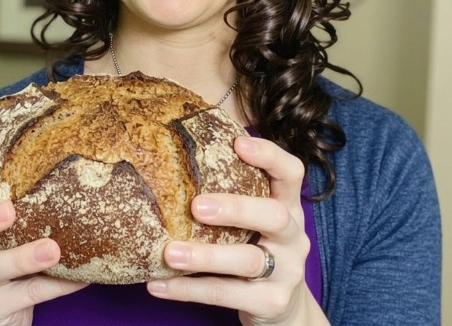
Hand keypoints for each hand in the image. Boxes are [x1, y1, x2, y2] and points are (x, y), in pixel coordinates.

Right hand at [0, 148, 87, 325]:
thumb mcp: (10, 222)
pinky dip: (54, 285)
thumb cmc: (11, 250)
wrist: (6, 310)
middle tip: (7, 210)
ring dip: (21, 258)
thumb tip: (70, 140)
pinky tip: (80, 277)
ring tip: (52, 249)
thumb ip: (23, 192)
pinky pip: (23, 296)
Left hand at [146, 137, 327, 325]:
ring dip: (205, 256)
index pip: (291, 173)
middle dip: (236, 208)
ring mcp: (286, 272)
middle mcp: (294, 237)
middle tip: (196, 206)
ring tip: (169, 253)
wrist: (283, 309)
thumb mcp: (253, 220)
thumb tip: (170, 151)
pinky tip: (157, 284)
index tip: (237, 142)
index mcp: (288, 206)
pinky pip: (226, 295)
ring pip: (248, 261)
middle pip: (275, 216)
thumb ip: (232, 191)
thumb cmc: (255, 247)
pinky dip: (188, 290)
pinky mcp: (271, 303)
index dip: (269, 155)